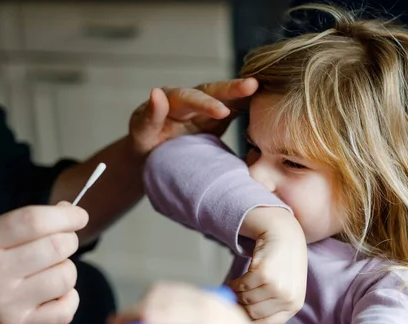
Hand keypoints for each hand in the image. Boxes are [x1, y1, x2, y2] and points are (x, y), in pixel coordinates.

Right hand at [0, 202, 87, 323]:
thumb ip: (28, 223)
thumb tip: (69, 210)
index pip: (34, 222)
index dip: (65, 215)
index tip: (79, 216)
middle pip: (58, 246)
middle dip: (69, 241)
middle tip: (60, 244)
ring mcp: (6, 304)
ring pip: (66, 277)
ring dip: (66, 270)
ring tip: (48, 271)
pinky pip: (66, 310)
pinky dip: (68, 299)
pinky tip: (52, 294)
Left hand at [128, 78, 258, 155]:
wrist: (153, 154)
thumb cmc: (144, 142)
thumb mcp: (140, 132)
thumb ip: (149, 116)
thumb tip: (157, 92)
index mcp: (173, 99)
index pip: (190, 98)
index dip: (206, 104)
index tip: (222, 112)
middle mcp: (192, 99)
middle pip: (213, 90)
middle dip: (232, 88)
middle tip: (252, 85)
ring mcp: (207, 108)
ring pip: (228, 97)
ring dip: (245, 93)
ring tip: (266, 89)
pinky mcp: (217, 119)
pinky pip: (235, 109)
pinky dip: (249, 106)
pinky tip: (266, 104)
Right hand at [230, 207, 307, 323]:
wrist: (285, 235)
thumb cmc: (282, 264)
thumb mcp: (285, 289)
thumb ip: (272, 307)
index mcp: (294, 306)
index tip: (237, 322)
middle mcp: (289, 298)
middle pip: (253, 314)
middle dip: (239, 309)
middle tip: (230, 303)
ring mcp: (278, 286)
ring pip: (246, 300)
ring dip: (235, 296)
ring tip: (233, 290)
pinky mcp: (265, 274)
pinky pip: (241, 287)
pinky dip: (233, 285)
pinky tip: (233, 282)